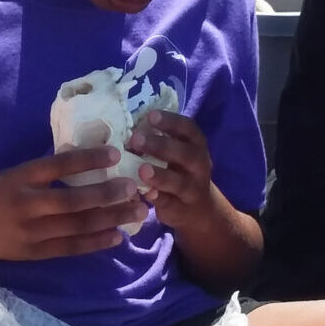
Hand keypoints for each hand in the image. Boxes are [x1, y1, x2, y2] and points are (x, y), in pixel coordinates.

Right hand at [0, 146, 148, 261]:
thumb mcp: (16, 173)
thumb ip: (46, 170)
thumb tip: (89, 159)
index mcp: (21, 178)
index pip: (58, 166)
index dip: (88, 160)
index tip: (116, 154)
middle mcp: (26, 205)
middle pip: (73, 201)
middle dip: (107, 194)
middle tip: (134, 187)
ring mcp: (31, 232)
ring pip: (77, 226)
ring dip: (110, 219)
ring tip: (137, 211)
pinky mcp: (35, 253)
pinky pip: (71, 248)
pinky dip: (96, 242)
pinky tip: (117, 236)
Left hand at [127, 110, 212, 229]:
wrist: (198, 209)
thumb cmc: (178, 170)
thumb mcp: (176, 152)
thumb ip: (157, 139)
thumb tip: (125, 127)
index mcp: (196, 145)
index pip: (188, 128)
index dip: (170, 121)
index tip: (150, 116)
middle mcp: (199, 165)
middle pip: (185, 153)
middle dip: (161, 145)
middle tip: (136, 139)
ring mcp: (192, 188)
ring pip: (179, 181)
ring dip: (160, 175)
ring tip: (142, 169)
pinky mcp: (181, 208)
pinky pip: (169, 202)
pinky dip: (157, 198)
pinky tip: (144, 193)